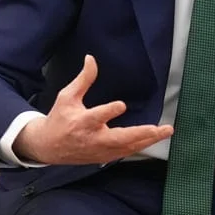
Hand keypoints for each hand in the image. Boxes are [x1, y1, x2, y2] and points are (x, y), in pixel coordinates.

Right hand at [13, 55, 172, 164]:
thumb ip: (83, 79)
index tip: (121, 105)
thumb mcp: (67, 96)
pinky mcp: (105, 157)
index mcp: (81, 122)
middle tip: (158, 128)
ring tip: (166, 131)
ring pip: (127, 147)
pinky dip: (141, 146)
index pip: (96, 116)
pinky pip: (126, 152)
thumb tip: (91, 58)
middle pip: (118, 138)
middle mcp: (92, 138)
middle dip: (140, 133)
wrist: (48, 147)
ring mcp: (100, 150)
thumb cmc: (59, 118)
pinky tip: (155, 138)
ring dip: (148, 140)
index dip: (108, 111)